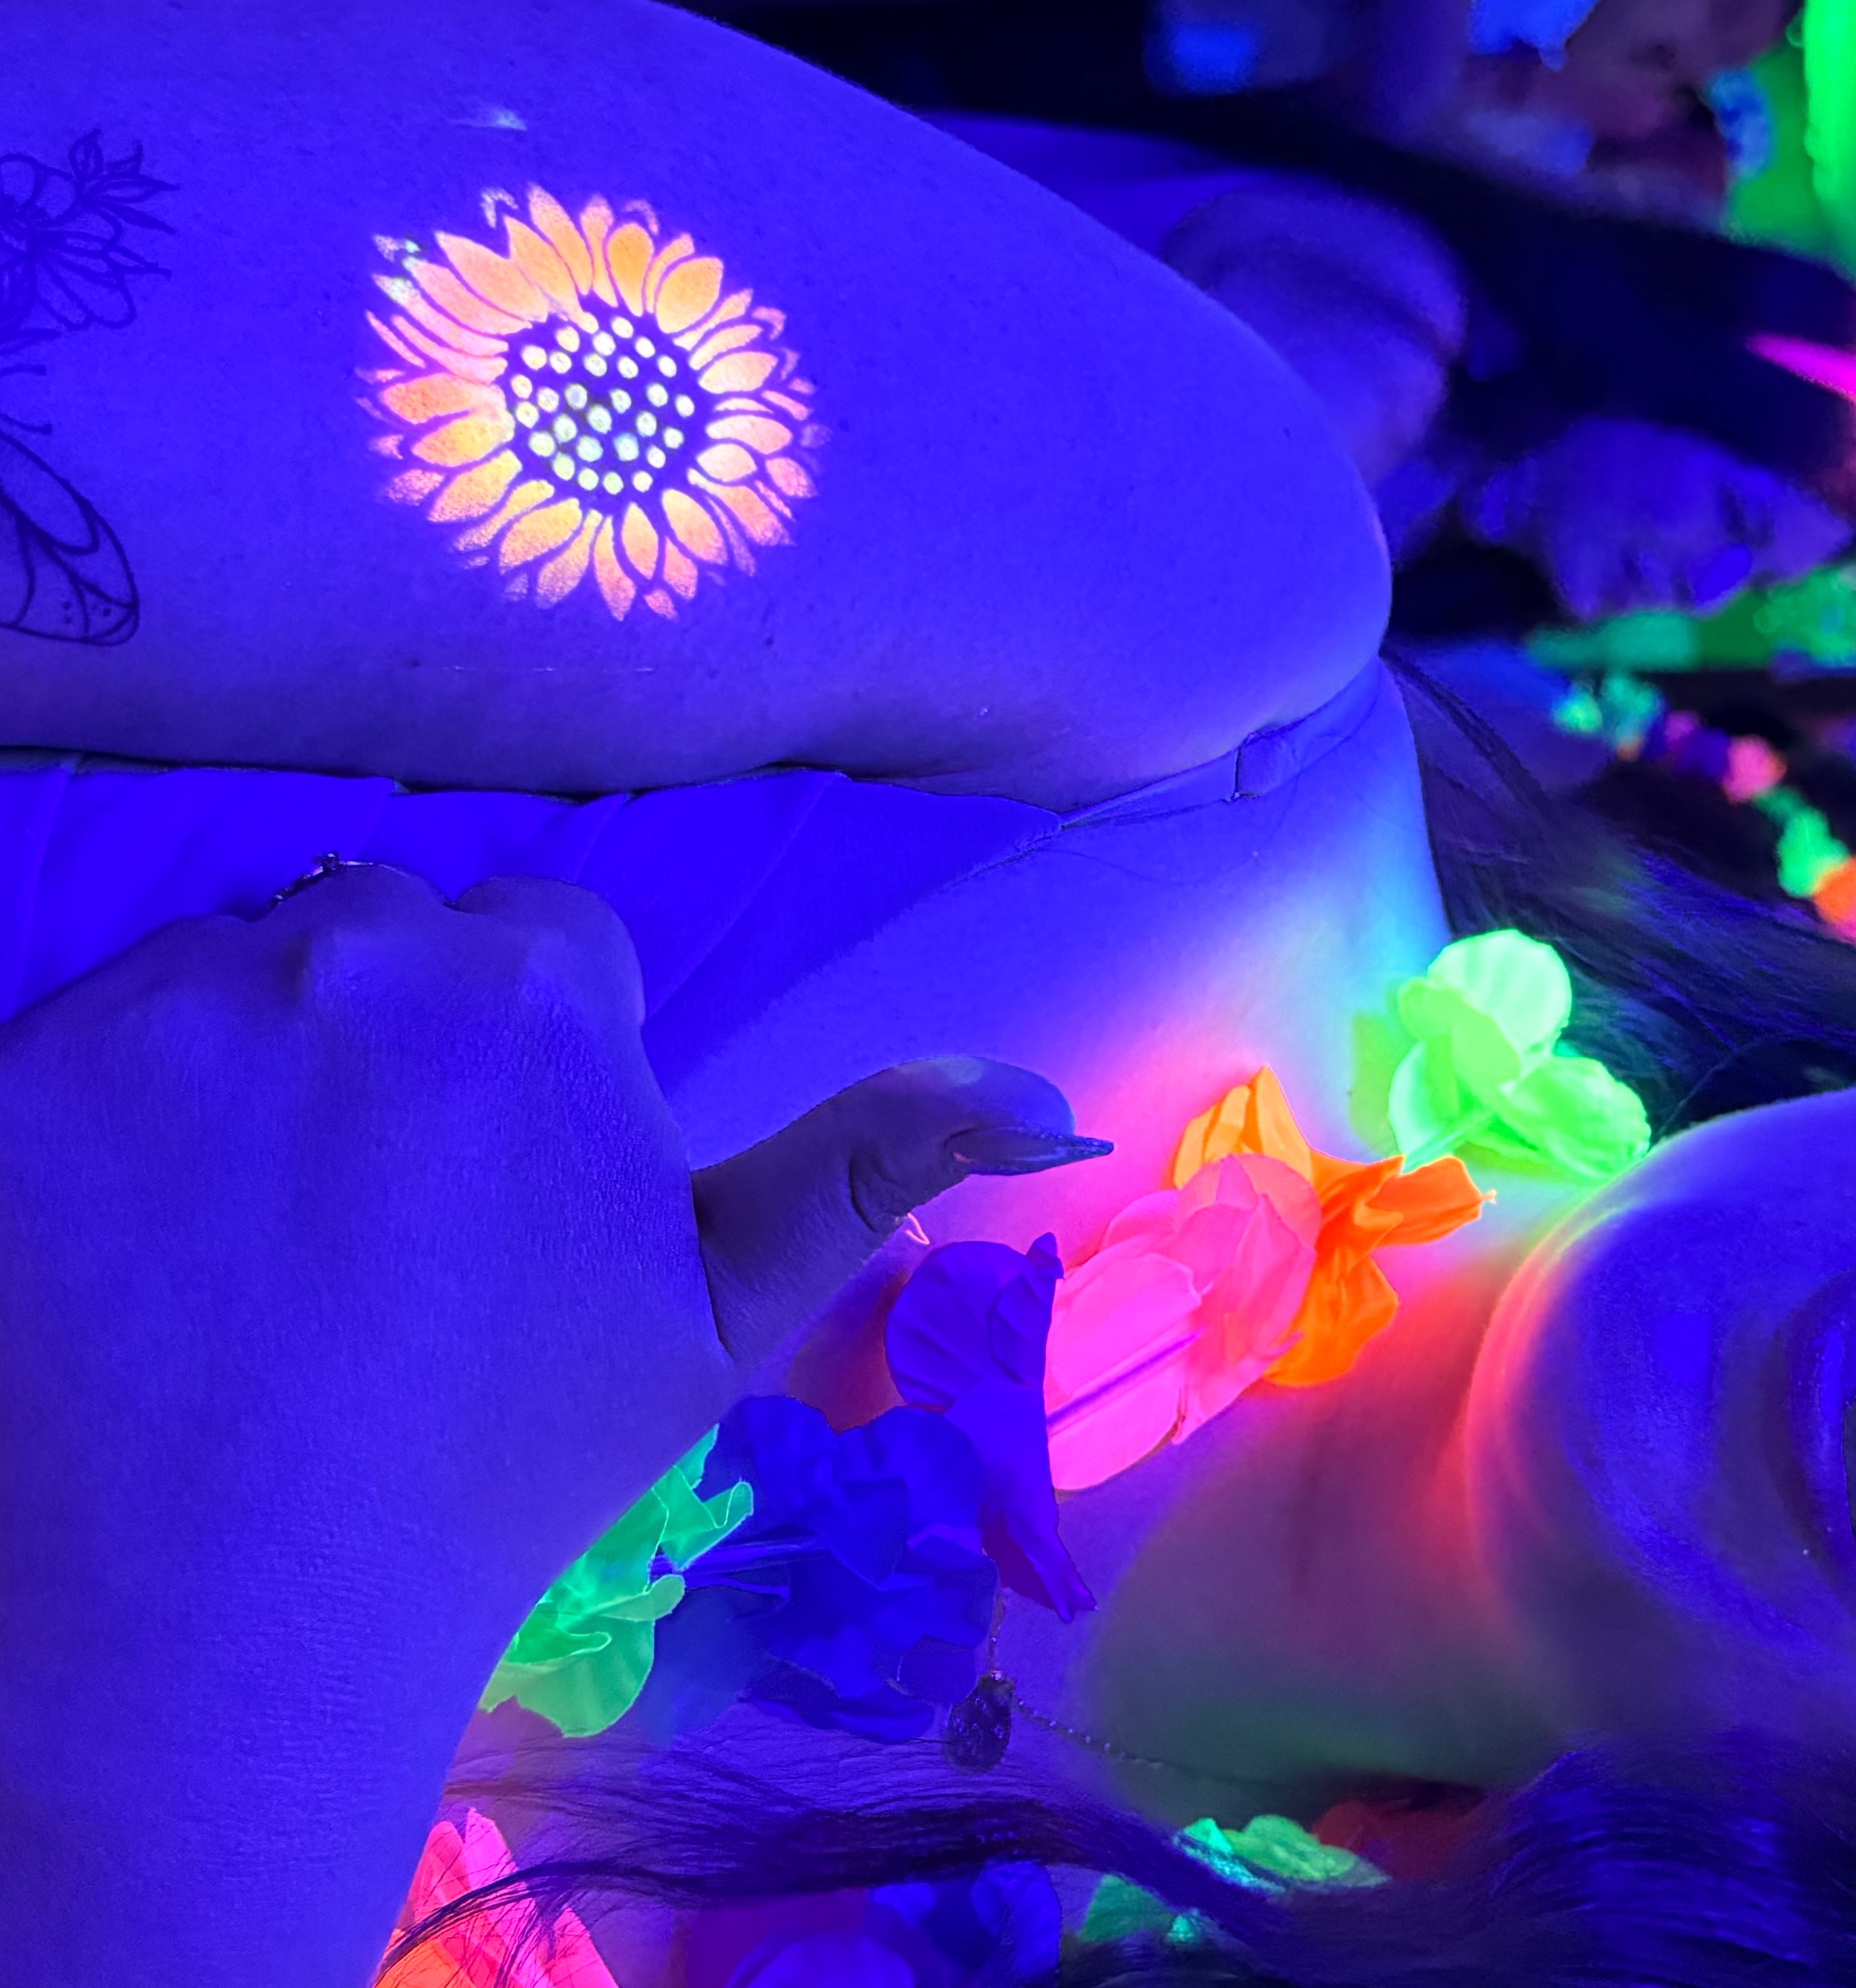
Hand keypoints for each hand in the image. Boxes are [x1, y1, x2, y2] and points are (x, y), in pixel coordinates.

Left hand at [0, 864, 1095, 1982]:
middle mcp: (351, 952)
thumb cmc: (495, 1466)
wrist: (211, 1618)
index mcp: (537, 991)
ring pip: (216, 982)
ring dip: (223, 1072)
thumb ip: (870, 1167)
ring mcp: (160, 1009)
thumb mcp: (714, 1318)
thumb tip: (1051, 1099)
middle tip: (357, 1228)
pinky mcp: (7, 1070)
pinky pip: (64, 1045)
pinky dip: (80, 1131)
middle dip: (374, 1041)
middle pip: (370, 936)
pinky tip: (114, 1264)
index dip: (524, 1062)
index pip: (536, 941)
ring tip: (225, 1249)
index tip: (493, 1193)